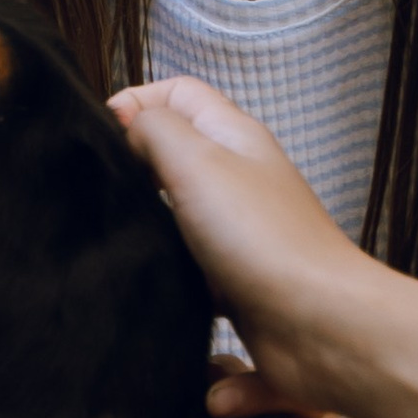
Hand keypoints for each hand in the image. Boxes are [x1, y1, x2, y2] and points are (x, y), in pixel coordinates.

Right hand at [113, 77, 379, 404]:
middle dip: (132, 164)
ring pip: (176, 210)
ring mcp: (239, 229)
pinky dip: (166, 267)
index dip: (134, 102)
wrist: (319, 324)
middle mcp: (239, 175)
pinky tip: (145, 278)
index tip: (99, 140)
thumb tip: (127, 124)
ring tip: (114, 233)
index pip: (177, 94)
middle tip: (98, 190)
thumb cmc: (263, 239)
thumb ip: (155, 130)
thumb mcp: (197, 161)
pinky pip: (188, 262)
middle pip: (174, 150)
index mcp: (235, 136)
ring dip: (146, 221)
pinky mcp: (235, 278)